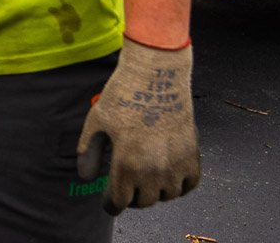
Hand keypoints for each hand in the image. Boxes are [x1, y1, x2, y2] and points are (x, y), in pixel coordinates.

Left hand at [76, 38, 199, 213]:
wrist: (156, 75)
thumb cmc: (123, 96)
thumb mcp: (96, 122)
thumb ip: (88, 152)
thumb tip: (87, 175)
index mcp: (126, 164)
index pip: (119, 202)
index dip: (111, 205)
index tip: (110, 204)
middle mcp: (153, 170)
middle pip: (143, 202)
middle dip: (132, 198)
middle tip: (126, 187)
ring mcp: (176, 164)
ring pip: (167, 196)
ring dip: (155, 192)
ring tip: (145, 180)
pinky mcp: (192, 154)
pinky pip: (189, 184)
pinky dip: (180, 186)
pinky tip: (168, 177)